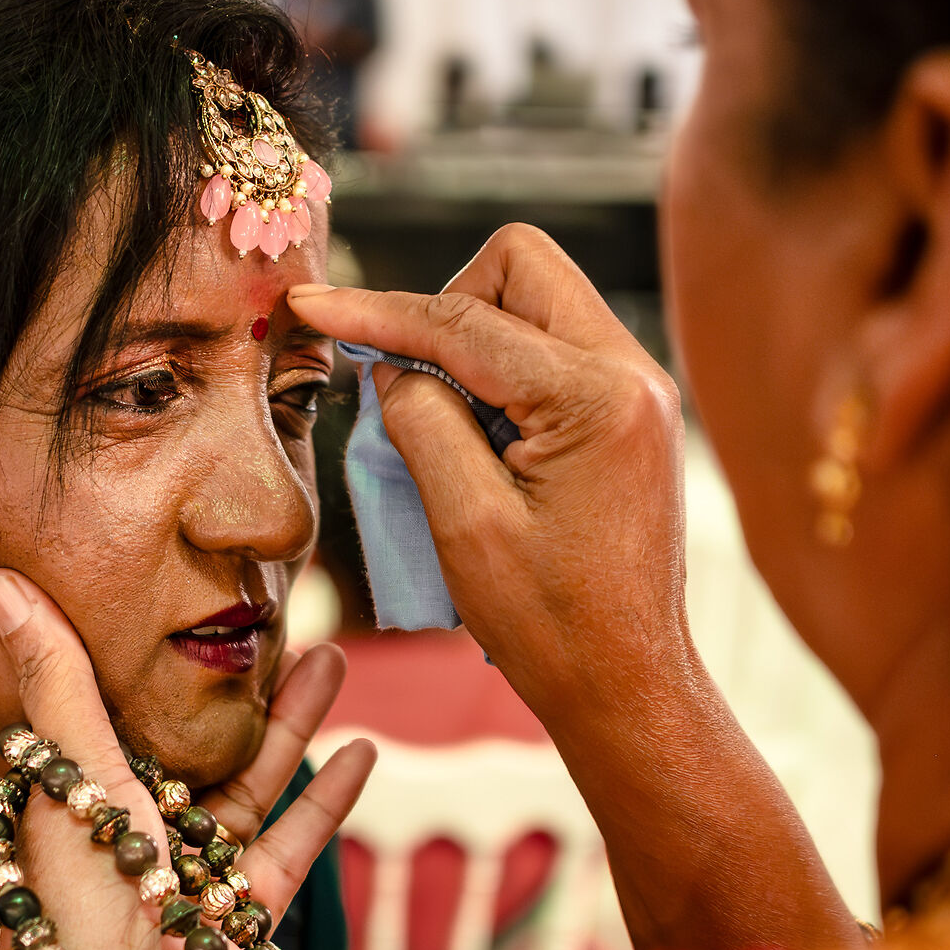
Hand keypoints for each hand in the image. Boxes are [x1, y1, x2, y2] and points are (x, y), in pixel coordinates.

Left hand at [0, 570, 372, 949]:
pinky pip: (287, 847)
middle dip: (244, 686)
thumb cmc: (80, 912)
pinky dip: (326, 801)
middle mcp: (127, 841)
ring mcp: (187, 885)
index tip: (195, 602)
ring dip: (294, 728)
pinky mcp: (241, 925)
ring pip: (248, 789)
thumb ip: (54, 677)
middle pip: (193, 747)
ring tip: (337, 660)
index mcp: (72, 801)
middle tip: (294, 621)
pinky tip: (365, 755)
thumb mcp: (70, 776)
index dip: (152, 659)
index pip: (112, 714)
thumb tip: (0, 578)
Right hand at [291, 227, 856, 949]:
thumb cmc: (550, 624)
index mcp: (597, 398)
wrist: (627, 684)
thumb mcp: (465, 524)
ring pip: (537, 299)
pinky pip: (552, 347)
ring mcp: (639, 388)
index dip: (380, 312)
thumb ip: (422, 422)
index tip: (311, 306)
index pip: (468, 319)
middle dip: (446, 305)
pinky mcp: (630, 410)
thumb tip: (393, 366)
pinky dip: (501, 372)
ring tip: (445, 427)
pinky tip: (478, 439)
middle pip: (521, 265)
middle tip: (407, 383)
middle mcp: (633, 373)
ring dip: (473, 340)